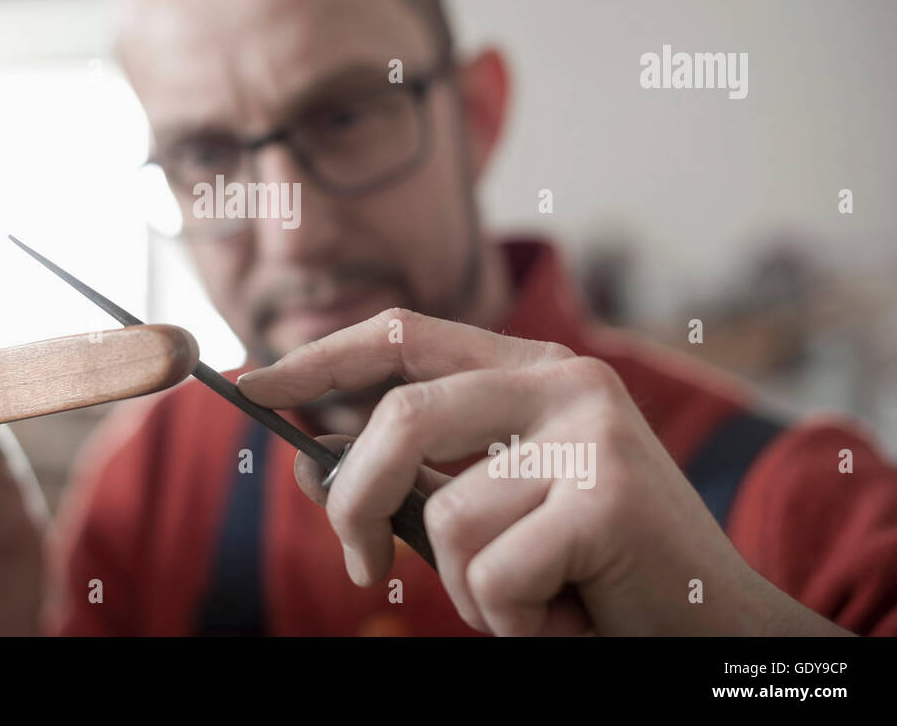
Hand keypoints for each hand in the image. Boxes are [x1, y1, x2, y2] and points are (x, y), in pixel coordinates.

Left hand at [238, 308, 849, 635]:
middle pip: (401, 418)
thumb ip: (422, 476)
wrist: (715, 633)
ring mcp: (592, 431)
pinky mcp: (609, 496)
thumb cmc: (591, 572)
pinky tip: (570, 617)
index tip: (254, 387)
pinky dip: (513, 621)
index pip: (402, 335)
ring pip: (446, 517)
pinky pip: (493, 574)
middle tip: (358, 566)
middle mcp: (564, 381)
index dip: (320, 358)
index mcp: (532, 372)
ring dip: (468, 590)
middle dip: (353, 501)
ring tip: (535, 601)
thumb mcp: (496, 508)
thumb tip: (309, 460)